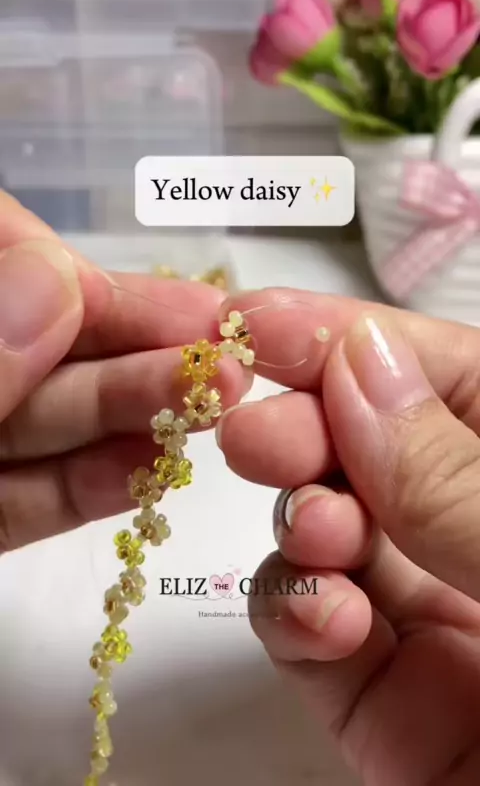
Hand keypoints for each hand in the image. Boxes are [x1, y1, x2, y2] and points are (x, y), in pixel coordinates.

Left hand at [0, 192, 247, 551]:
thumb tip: (54, 280)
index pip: (7, 262)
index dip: (83, 270)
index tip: (179, 298)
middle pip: (45, 344)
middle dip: (138, 344)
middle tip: (230, 349)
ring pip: (46, 420)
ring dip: (135, 413)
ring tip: (219, 403)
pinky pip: (28, 498)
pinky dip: (87, 487)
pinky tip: (153, 471)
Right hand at [217, 288, 479, 785]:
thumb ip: (464, 479)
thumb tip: (360, 363)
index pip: (440, 377)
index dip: (350, 340)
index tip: (258, 322)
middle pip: (368, 446)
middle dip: (306, 424)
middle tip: (247, 421)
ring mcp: (432, 613)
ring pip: (328, 531)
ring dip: (303, 518)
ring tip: (319, 533)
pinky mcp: (386, 700)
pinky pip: (316, 631)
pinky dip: (297, 612)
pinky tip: (323, 616)